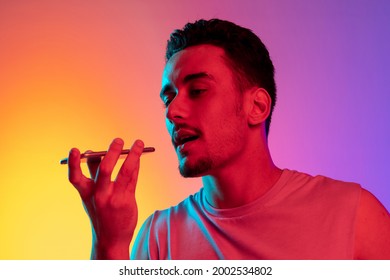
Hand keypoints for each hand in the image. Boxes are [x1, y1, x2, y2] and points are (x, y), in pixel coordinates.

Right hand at [68, 138, 143, 258]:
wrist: (111, 239)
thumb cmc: (101, 212)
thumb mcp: (92, 196)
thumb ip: (94, 174)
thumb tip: (95, 152)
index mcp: (86, 193)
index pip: (75, 178)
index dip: (74, 163)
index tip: (75, 149)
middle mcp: (98, 195)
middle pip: (104, 169)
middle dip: (112, 152)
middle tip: (118, 140)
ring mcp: (113, 198)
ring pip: (124, 171)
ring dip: (133, 155)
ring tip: (138, 143)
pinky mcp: (126, 200)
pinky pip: (132, 178)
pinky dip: (136, 164)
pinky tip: (139, 156)